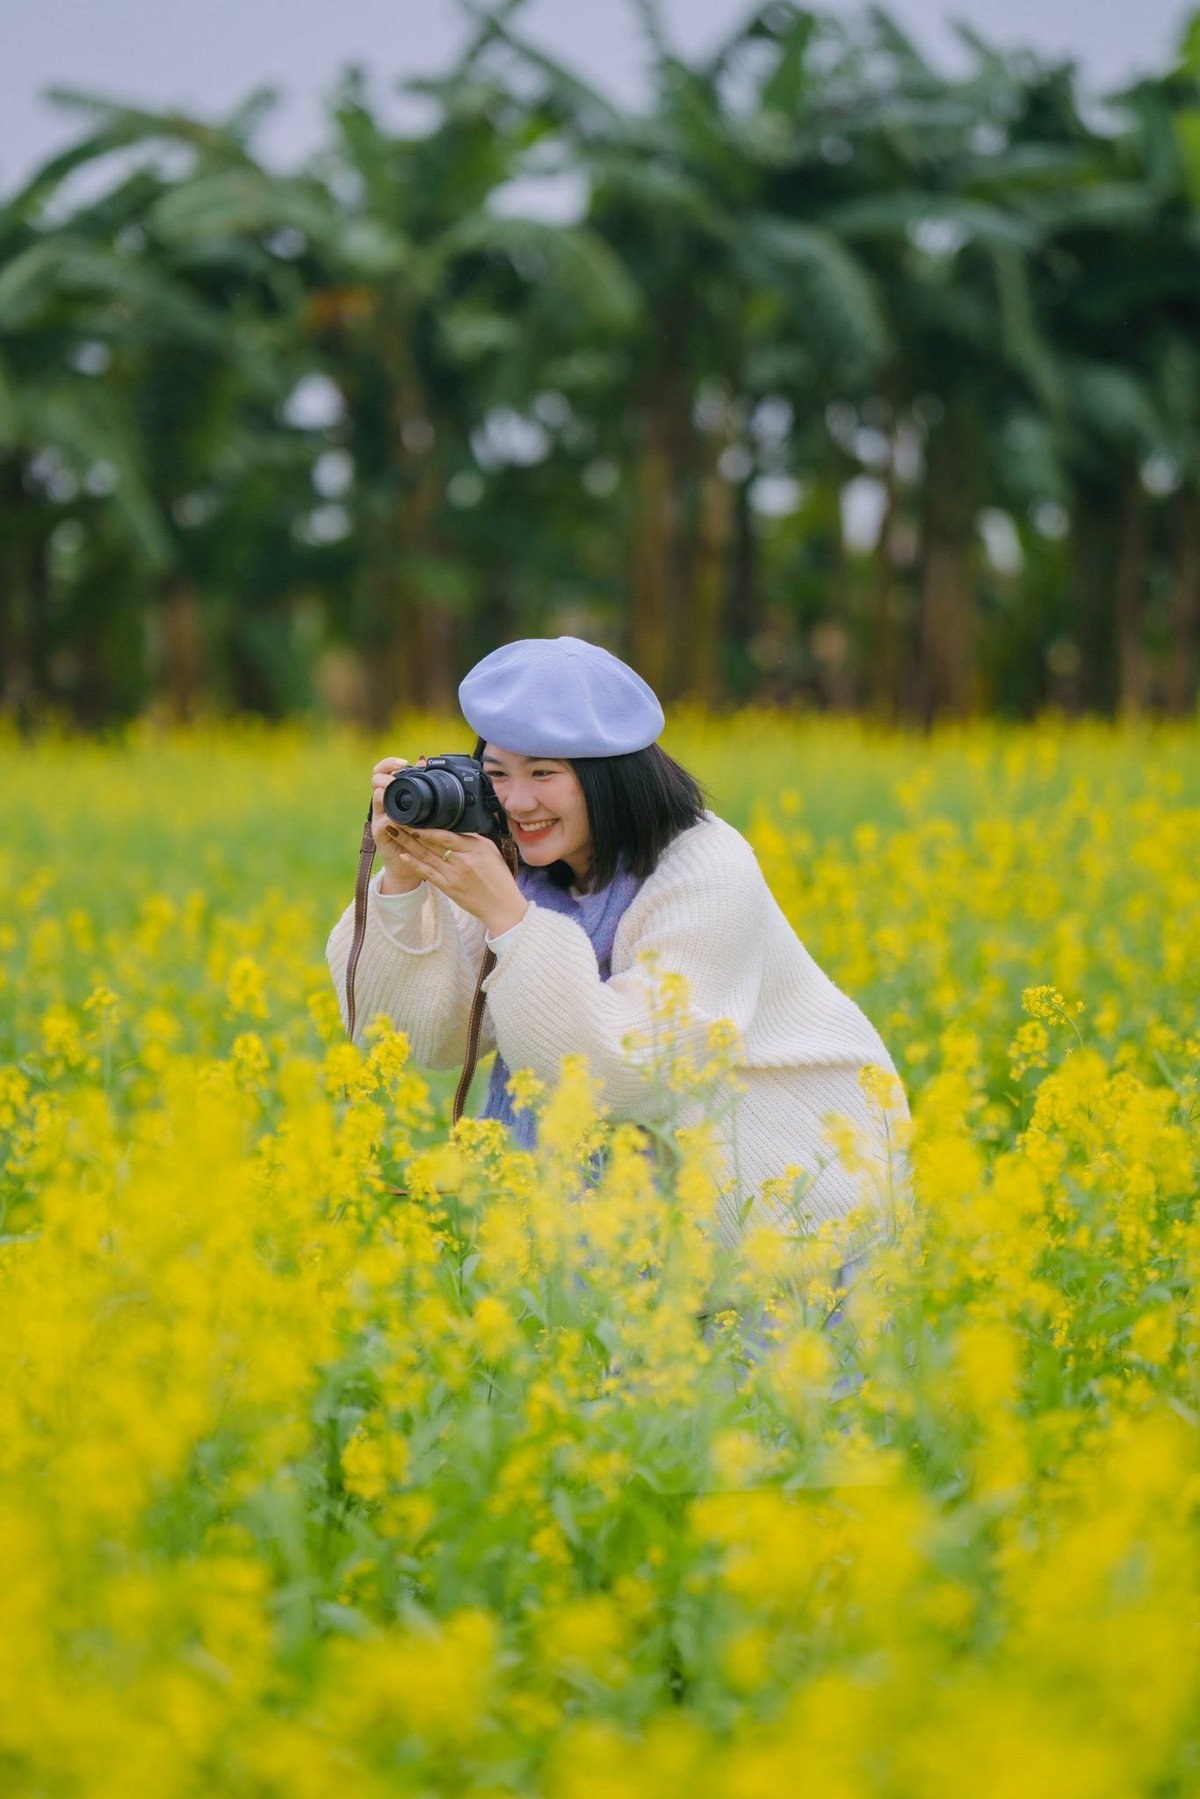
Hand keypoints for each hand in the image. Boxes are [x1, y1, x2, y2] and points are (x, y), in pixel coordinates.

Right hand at [370, 757, 425, 893]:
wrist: (411, 866)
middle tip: (397, 778)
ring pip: (376, 800)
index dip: (389, 763)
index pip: (382, 771)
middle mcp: (383, 805)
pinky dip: (389, 821)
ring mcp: (379, 819)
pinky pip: (381, 825)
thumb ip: (424, 790)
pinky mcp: (380, 836)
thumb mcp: (425, 812)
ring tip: (397, 794)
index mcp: (393, 796)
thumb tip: (426, 762)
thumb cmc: (419, 838)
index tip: (404, 762)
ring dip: (386, 795)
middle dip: (385, 776)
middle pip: (375, 781)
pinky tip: (398, 819)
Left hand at [392, 826, 527, 937]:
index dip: (427, 826)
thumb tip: (456, 826)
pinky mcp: (449, 888)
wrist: (502, 906)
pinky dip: (414, 864)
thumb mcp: (491, 852)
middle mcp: (463, 861)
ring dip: (408, 844)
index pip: (446, 834)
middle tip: (396, 820)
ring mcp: (454, 875)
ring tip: (394, 833)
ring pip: (426, 856)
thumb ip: (473, 839)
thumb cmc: (499, 878)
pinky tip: (403, 856)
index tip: (413, 817)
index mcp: (475, 849)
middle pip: (432, 843)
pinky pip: (428, 873)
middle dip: (411, 830)